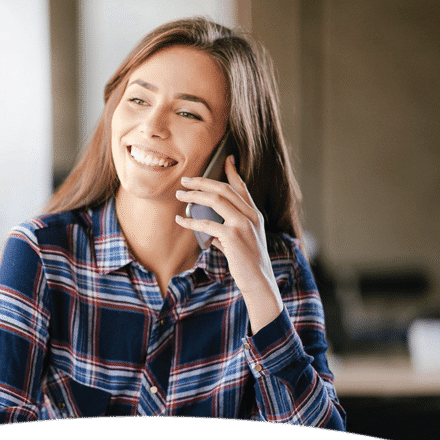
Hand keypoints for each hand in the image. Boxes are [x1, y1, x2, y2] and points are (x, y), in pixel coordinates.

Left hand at [174, 155, 282, 332]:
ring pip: (216, 200)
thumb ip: (226, 234)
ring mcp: (243, 224)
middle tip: (185, 180)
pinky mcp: (233, 236)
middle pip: (224, 189)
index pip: (242, 188)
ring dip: (194, 195)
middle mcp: (251, 215)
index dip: (233, 172)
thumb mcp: (241, 243)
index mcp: (254, 214)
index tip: (227, 158)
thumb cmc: (248, 263)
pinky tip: (180, 220)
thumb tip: (210, 234)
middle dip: (203, 182)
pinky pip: (207, 224)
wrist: (259, 281)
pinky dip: (191, 222)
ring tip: (179, 195)